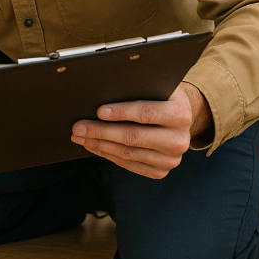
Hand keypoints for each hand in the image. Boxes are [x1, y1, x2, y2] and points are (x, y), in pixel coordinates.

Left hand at [71, 82, 210, 178]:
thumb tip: (104, 90)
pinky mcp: (161, 171)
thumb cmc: (161, 97)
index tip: (98, 111)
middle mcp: (179, 140)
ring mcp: (171, 159)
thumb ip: (138, 88)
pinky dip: (108, 154)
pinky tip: (93, 145)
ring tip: (80, 136)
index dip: (121, 112)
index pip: (146, 114)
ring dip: (99, 145)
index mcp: (180, 114)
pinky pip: (129, 164)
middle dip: (101, 132)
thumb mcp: (157, 86)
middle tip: (78, 127)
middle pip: (133, 137)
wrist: (180, 118)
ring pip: (128, 153)